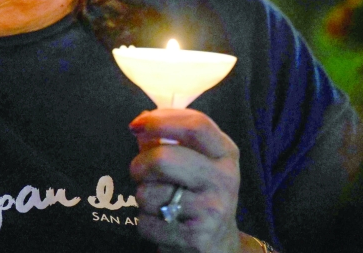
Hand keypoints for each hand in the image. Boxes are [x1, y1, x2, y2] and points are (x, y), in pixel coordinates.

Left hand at [130, 109, 241, 252]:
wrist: (218, 243)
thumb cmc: (197, 192)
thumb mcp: (194, 161)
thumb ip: (167, 139)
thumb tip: (140, 123)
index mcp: (225, 152)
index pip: (196, 125)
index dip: (161, 121)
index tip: (137, 125)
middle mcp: (224, 179)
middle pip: (164, 159)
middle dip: (140, 164)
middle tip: (138, 171)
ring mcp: (213, 210)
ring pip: (149, 194)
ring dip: (143, 197)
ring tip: (158, 202)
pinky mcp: (197, 238)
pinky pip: (147, 223)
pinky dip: (145, 223)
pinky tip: (162, 224)